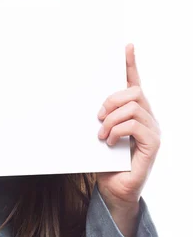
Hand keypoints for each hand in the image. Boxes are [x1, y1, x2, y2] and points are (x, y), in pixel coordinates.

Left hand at [96, 44, 160, 207]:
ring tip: (101, 135)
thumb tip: (83, 101)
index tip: (126, 46)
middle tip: (98, 116)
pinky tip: (109, 142)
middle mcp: (147, 117)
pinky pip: (136, 125)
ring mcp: (152, 130)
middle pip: (134, 91)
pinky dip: (118, 131)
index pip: (135, 82)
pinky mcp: (153, 144)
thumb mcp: (99, 132)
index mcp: (134, 112)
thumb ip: (99, 117)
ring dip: (111, 119)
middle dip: (112, 99)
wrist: (113, 189)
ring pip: (133, 107)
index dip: (131, 64)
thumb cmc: (105, 161)